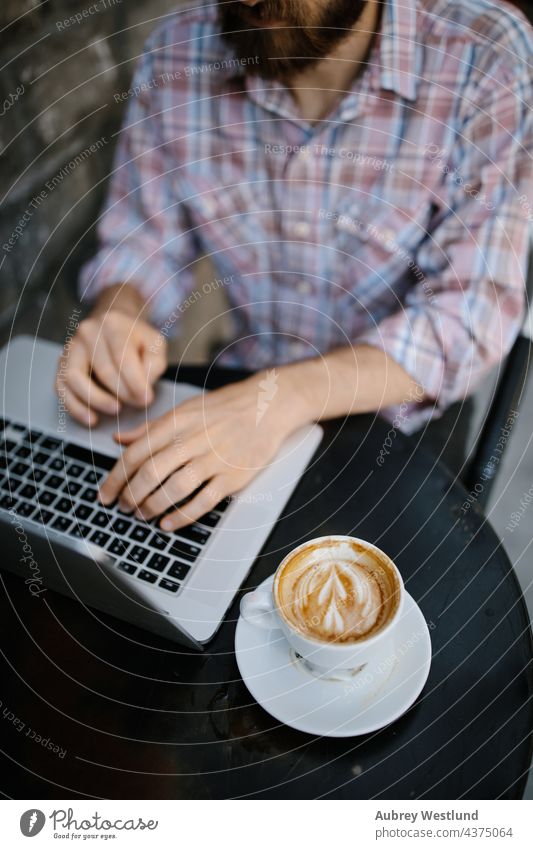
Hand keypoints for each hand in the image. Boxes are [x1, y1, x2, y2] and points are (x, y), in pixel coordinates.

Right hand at [56, 308, 166, 426]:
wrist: (114, 326)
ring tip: (116, 410)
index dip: (136, 383)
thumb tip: (142, 387)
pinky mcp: (61, 364)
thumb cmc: (136, 339)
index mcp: (112, 324)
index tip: (147, 399)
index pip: (122, 357)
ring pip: (74, 379)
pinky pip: (62, 388)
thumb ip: (153, 365)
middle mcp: (87, 333)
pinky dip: (76, 407)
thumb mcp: (155, 345)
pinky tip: (92, 418)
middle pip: (102, 370)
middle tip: (137, 404)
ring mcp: (71, 348)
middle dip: (122, 393)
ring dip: (97, 401)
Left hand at [98, 369, 308, 529]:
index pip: (136, 452)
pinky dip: (181, 516)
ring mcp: (213, 459)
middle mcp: (193, 440)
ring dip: (152, 507)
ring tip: (142, 515)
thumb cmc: (224, 408)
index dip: (115, 477)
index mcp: (176, 422)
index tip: (105, 493)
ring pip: (173, 489)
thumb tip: (119, 440)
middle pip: (150, 473)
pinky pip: (202, 502)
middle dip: (130, 495)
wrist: (267, 407)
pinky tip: (167, 524)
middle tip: (123, 507)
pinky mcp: (232, 477)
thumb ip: (151, 428)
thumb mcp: (184, 409)